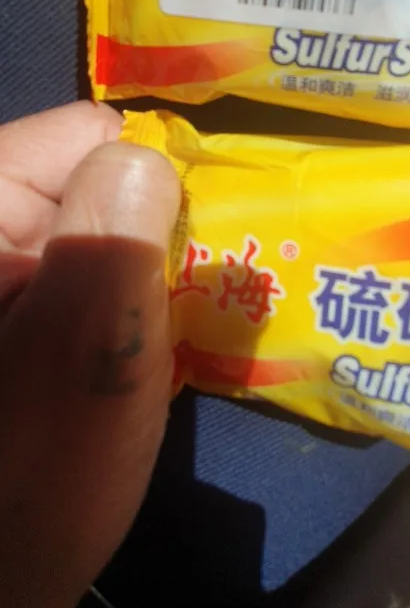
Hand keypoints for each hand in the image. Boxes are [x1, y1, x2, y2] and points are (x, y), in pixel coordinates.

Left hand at [0, 102, 179, 607]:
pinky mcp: (16, 308)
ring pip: (96, 225)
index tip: (193, 247)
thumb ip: (113, 233)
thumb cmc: (34, 473)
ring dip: (143, 268)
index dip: (153, 180)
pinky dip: (122, 299)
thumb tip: (148, 154)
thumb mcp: (86, 348)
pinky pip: (83, 269)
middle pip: (92, 176)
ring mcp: (1, 269)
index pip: (87, 134)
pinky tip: (140, 347)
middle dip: (152, 229)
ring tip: (170, 325)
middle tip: (186, 296)